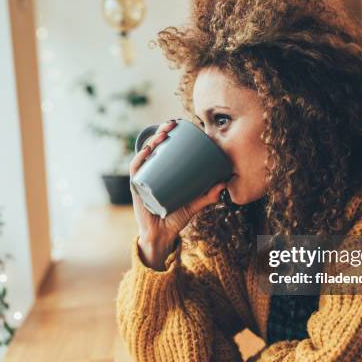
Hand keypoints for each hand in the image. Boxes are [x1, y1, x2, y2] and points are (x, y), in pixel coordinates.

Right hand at [129, 120, 227, 268]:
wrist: (162, 236)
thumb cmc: (176, 217)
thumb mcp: (195, 204)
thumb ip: (209, 195)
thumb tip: (226, 181)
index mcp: (163, 172)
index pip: (164, 148)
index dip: (169, 134)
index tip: (179, 124)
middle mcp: (151, 172)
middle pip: (154, 147)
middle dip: (161, 132)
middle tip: (172, 125)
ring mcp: (143, 179)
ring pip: (145, 155)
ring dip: (152, 141)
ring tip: (163, 134)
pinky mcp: (137, 189)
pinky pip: (136, 171)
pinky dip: (140, 159)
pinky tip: (147, 150)